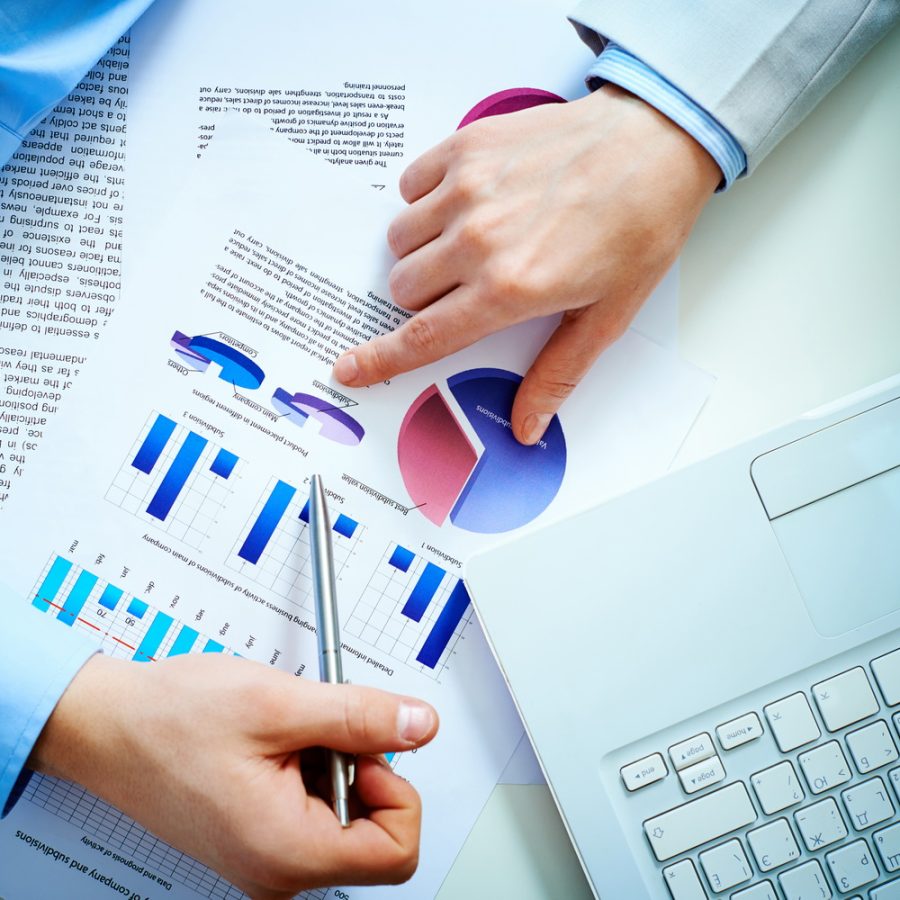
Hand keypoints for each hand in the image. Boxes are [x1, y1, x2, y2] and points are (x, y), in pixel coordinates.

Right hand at [30, 654, 438, 898]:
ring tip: (285, 732)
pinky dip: (308, 768)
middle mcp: (277, 871)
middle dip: (360, 769)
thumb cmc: (170, 719)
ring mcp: (265, 858)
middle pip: (374, 833)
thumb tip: (420, 725)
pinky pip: (312, 810)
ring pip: (344, 816)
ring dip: (331, 763)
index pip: (398, 851)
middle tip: (318, 731)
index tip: (365, 748)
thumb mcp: (279, 703)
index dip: (398, 789)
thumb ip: (361, 717)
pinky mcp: (257, 837)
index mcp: (287, 852)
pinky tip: (274, 742)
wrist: (104, 725)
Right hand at [333, 85, 720, 443]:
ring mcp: (467, 189)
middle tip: (470, 287)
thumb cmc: (638, 229)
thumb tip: (527, 426)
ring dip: (423, 252)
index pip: (423, 338)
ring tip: (471, 241)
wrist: (656, 143)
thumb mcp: (605, 316)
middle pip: (403, 289)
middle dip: (426, 299)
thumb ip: (556, 375)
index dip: (380, 359)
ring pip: (400, 240)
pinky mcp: (466, 147)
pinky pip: (409, 186)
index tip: (349, 368)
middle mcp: (477, 241)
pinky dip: (425, 201)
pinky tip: (468, 201)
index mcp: (509, 290)